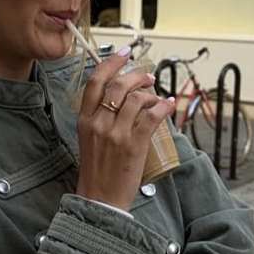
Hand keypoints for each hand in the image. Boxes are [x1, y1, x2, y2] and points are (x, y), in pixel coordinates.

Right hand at [75, 49, 175, 211]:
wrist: (100, 199)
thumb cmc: (97, 170)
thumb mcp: (89, 139)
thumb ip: (99, 117)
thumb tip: (123, 98)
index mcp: (84, 120)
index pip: (95, 81)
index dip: (111, 62)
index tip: (125, 54)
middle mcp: (98, 123)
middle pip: (119, 85)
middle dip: (137, 75)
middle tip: (148, 77)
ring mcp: (116, 134)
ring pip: (137, 98)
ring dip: (152, 93)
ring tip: (157, 97)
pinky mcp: (134, 145)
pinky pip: (152, 115)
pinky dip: (163, 106)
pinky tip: (168, 105)